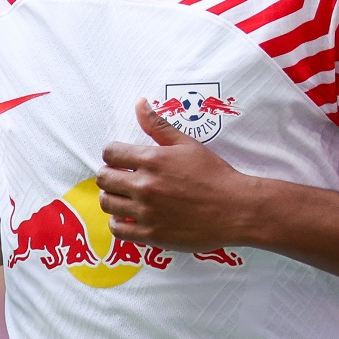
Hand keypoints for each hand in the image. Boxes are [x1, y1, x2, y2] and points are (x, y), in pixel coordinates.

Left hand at [96, 98, 254, 251]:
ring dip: (113, 198)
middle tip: (122, 178)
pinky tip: (130, 216)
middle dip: (110, 175)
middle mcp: (145, 185)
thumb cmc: (214, 174)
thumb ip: (159, 125)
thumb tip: (140, 104)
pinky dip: (119, 222)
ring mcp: (146, 211)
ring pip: (107, 203)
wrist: (235, 209)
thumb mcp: (187, 144)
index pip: (109, 152)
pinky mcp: (151, 234)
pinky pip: (118, 229)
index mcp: (152, 159)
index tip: (121, 160)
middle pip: (103, 178)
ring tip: (126, 197)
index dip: (113, 154)